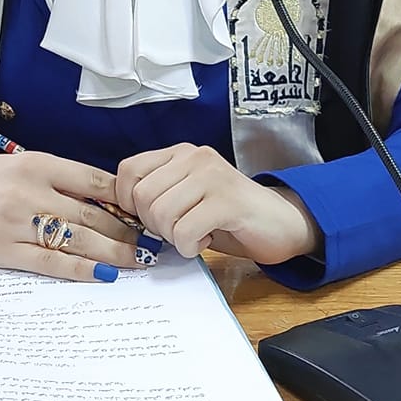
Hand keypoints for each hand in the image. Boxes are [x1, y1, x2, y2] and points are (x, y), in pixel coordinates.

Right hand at [0, 150, 137, 280]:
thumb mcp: (17, 165)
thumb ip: (56, 179)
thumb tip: (103, 199)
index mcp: (38, 163)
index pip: (96, 182)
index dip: (127, 201)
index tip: (146, 213)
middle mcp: (31, 191)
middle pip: (94, 214)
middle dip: (127, 232)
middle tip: (150, 244)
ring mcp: (18, 222)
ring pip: (79, 239)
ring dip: (114, 252)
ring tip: (137, 261)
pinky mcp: (3, 250)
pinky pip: (52, 262)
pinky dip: (82, 269)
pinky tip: (104, 274)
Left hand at [115, 145, 322, 265]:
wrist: (281, 223)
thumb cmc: (228, 216)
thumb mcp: (187, 196)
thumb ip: (158, 194)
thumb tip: (119, 210)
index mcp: (180, 153)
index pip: (128, 171)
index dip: (129, 202)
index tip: (149, 219)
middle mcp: (195, 157)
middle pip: (142, 196)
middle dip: (154, 226)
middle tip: (178, 231)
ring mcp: (212, 176)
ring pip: (161, 213)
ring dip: (174, 238)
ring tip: (195, 235)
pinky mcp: (227, 201)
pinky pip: (186, 230)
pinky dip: (190, 246)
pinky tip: (206, 241)